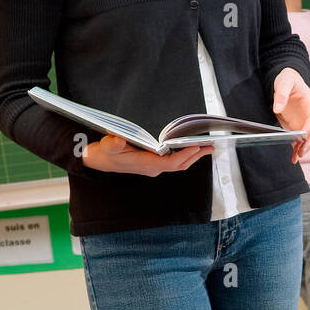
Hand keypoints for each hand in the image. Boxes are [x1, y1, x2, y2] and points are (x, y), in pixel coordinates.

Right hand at [81, 134, 213, 175]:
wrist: (98, 161)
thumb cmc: (104, 153)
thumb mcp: (105, 146)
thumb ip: (112, 144)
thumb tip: (118, 140)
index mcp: (146, 164)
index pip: (170, 162)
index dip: (185, 155)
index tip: (196, 146)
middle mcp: (153, 168)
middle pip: (180, 164)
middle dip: (196, 155)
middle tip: (211, 146)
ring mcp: (154, 167)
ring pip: (179, 164)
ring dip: (193, 156)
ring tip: (207, 147)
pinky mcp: (153, 164)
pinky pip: (174, 162)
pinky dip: (185, 155)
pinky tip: (192, 148)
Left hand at [272, 66, 309, 159]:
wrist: (286, 80)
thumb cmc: (288, 79)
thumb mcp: (284, 82)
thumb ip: (281, 94)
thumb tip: (278, 108)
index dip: (309, 127)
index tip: (302, 135)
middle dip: (309, 143)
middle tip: (301, 153)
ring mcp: (304, 120)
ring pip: (309, 137)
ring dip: (303, 148)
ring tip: (295, 158)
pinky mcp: (297, 125)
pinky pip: (299, 138)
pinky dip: (297, 147)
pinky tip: (292, 156)